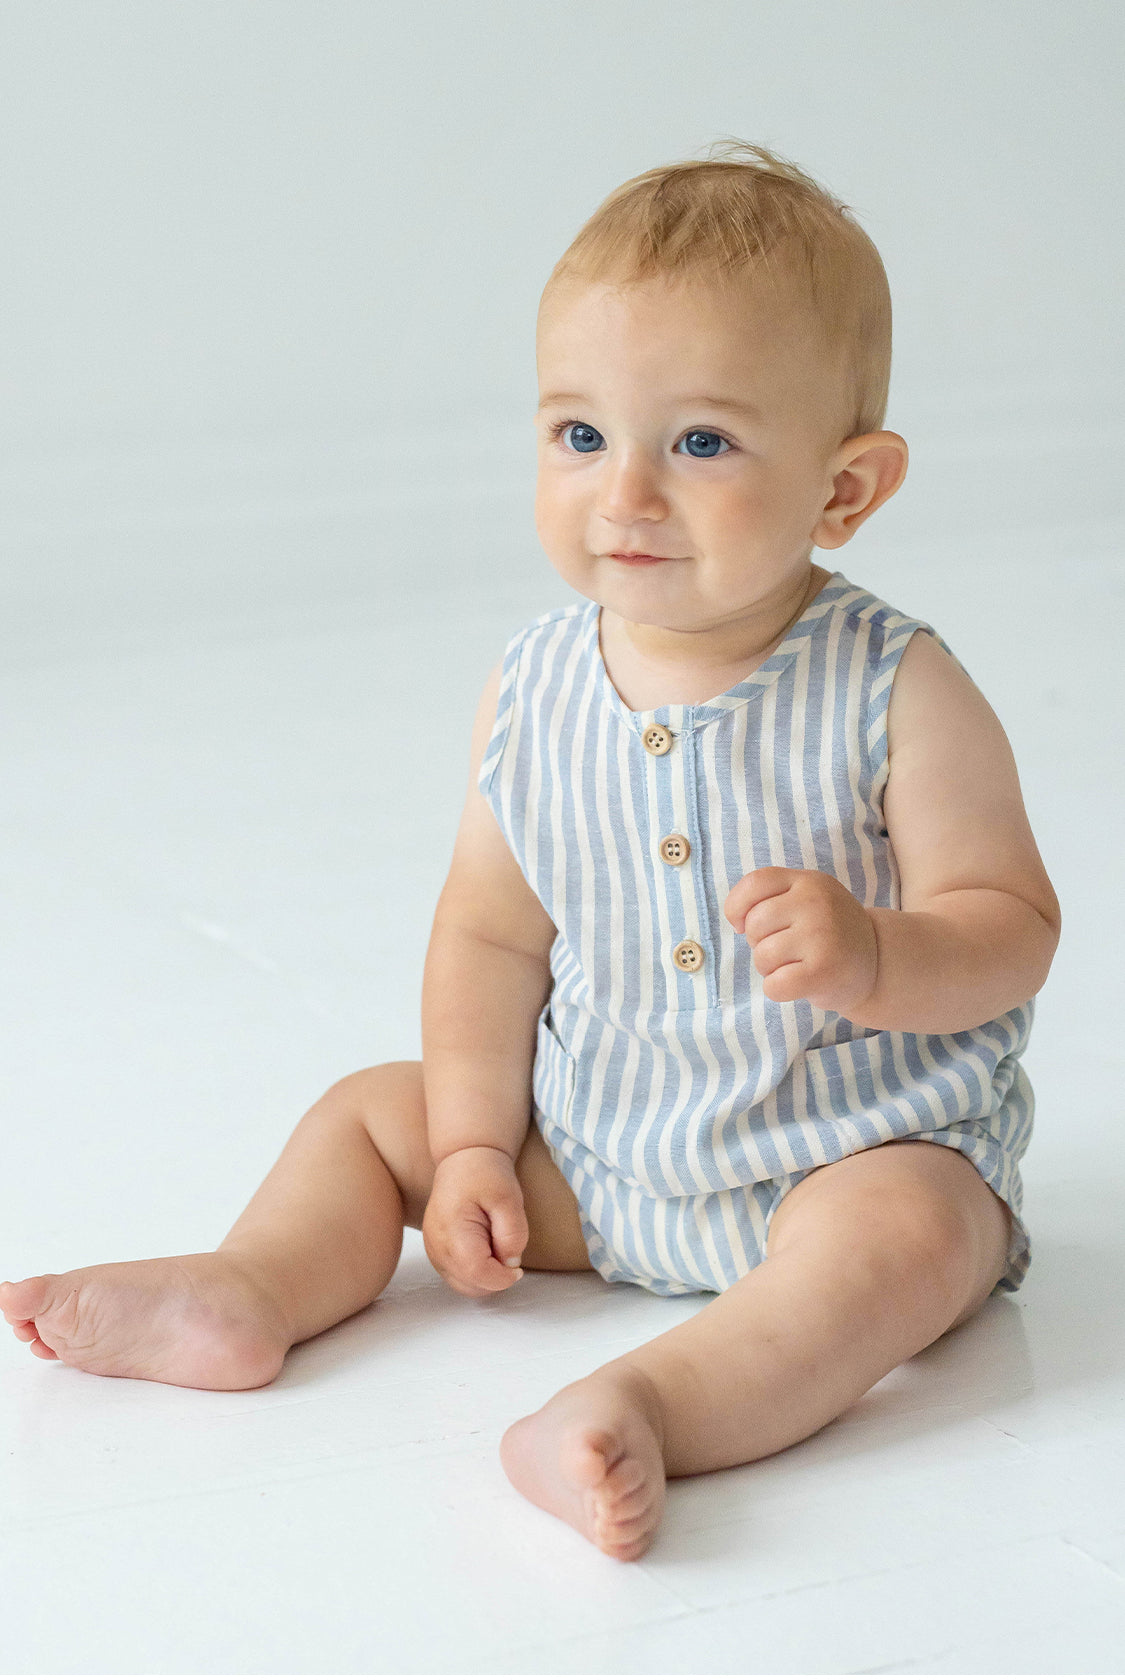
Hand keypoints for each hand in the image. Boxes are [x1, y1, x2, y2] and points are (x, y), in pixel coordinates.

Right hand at [422, 1146, 529, 1298]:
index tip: (517, 1267)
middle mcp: (436, 1246)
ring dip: (486, 1276)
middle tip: (507, 1251)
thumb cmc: (485, 1174)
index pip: (477, 1273)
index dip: (502, 1278)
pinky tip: (486, 1248)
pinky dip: (476, 1272)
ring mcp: (433, 1251)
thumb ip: (512, 1234)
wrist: (464, 1159)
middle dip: (495, 1278)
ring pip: (464, 1286)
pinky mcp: (436, 1253)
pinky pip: (458, 1276)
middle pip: (470, 1286)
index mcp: (452, 1231)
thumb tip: (510, 1264)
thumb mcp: (509, 1198)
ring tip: (496, 1245)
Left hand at [724, 867, 878, 1014]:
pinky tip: (799, 984)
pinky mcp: (823, 971)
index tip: (744, 924)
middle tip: (789, 949)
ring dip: (771, 968)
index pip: (755, 883)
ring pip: (762, 956)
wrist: (880, 963)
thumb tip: (738, 921)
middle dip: (760, 943)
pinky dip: (778, 990)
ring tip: (798, 965)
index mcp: (809, 882)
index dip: (738, 907)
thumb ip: (772, 898)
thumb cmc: (829, 933)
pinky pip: (774, 985)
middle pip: (755, 925)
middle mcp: (816, 903)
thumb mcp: (809, 899)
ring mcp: (821, 936)